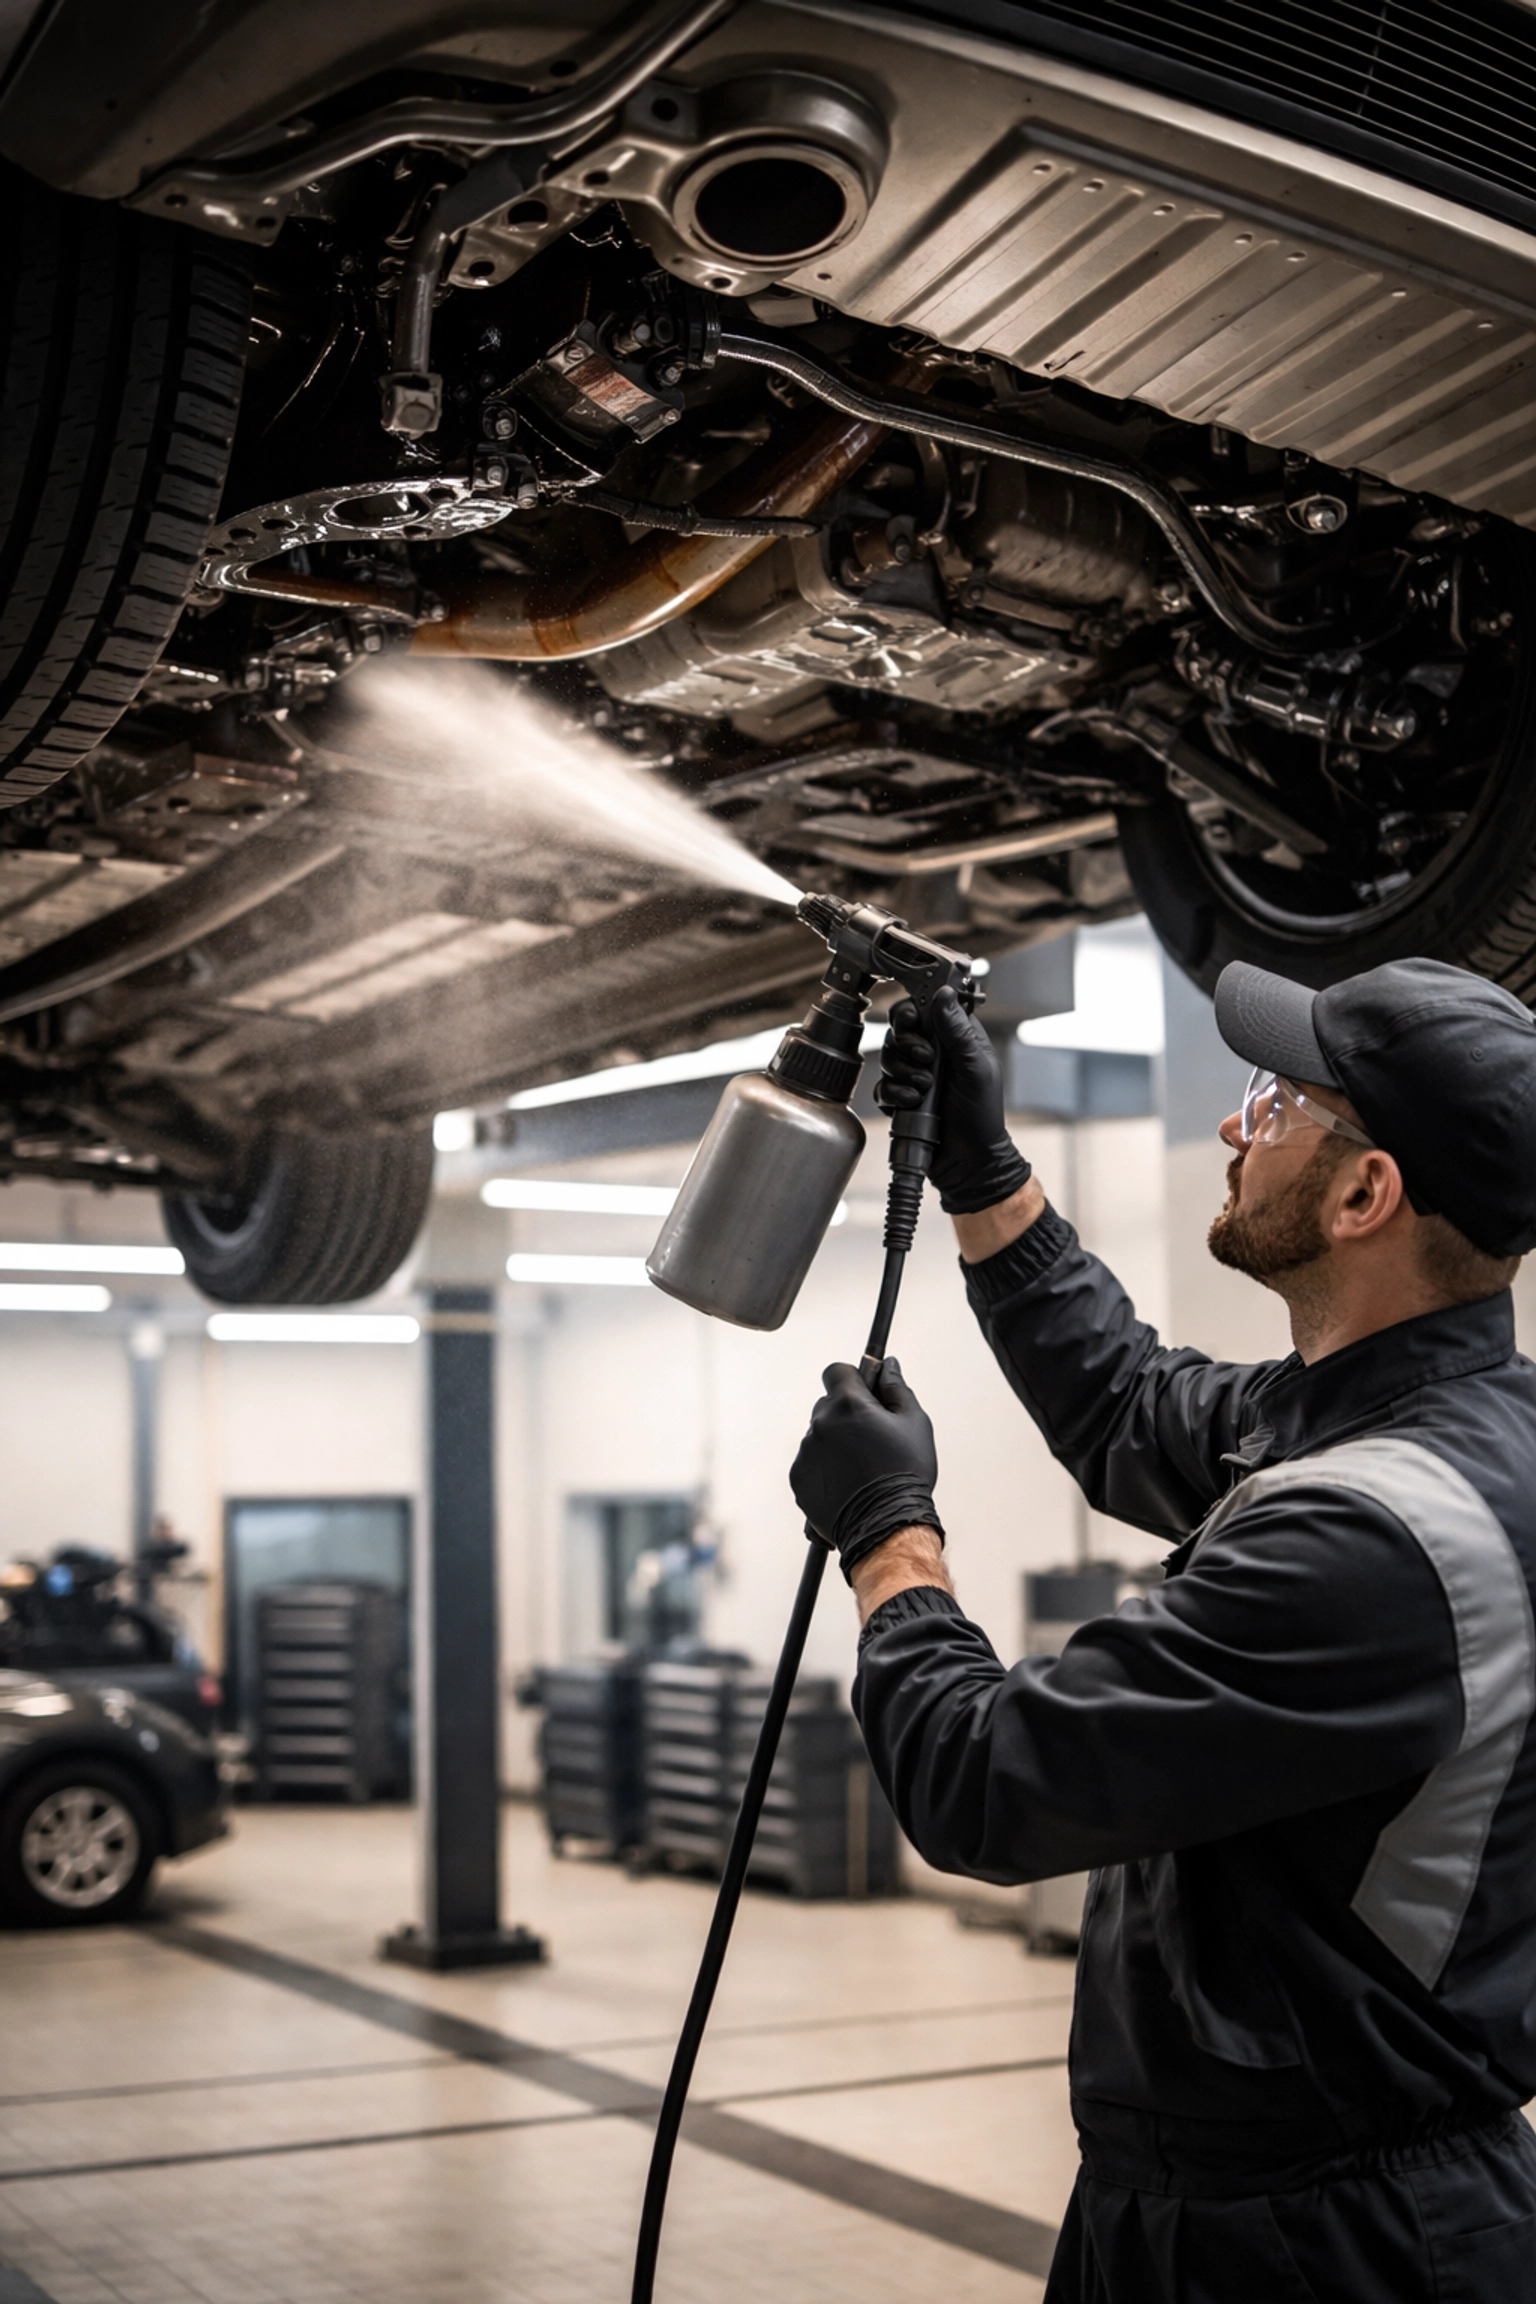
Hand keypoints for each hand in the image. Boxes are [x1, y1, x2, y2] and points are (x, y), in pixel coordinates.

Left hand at [790, 1358, 943, 1580]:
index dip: (852, 1379)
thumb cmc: (906, 1473)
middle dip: (845, 1414)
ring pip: (819, 1436)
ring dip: (834, 1444)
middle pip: (827, 1405)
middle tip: (870, 1439)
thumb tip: (888, 1366)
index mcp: (848, 1404)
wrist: (886, 1525)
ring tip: (860, 1470)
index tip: (864, 1393)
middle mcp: (821, 1423)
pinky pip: (810, 1463)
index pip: (837, 1371)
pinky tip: (847, 1485)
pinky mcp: (798, 1478)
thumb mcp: (914, 1423)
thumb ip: (897, 1388)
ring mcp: (806, 1452)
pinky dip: (824, 1469)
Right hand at [875, 985, 1031, 1214]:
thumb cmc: (982, 1115)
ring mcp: (914, 1076)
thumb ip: (957, 1031)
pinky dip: (894, 1094)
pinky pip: (882, 1087)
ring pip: (888, 1059)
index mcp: (955, 1038)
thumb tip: (943, 994)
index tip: (911, 1021)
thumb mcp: (975, 1068)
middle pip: (899, 1032)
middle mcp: (932, 1053)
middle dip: (908, 1048)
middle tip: (927, 1061)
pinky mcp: (901, 1098)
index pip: (923, 1008)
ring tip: (924, 1089)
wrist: (969, 1161)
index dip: (912, 1011)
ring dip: (903, 1074)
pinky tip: (912, 1103)